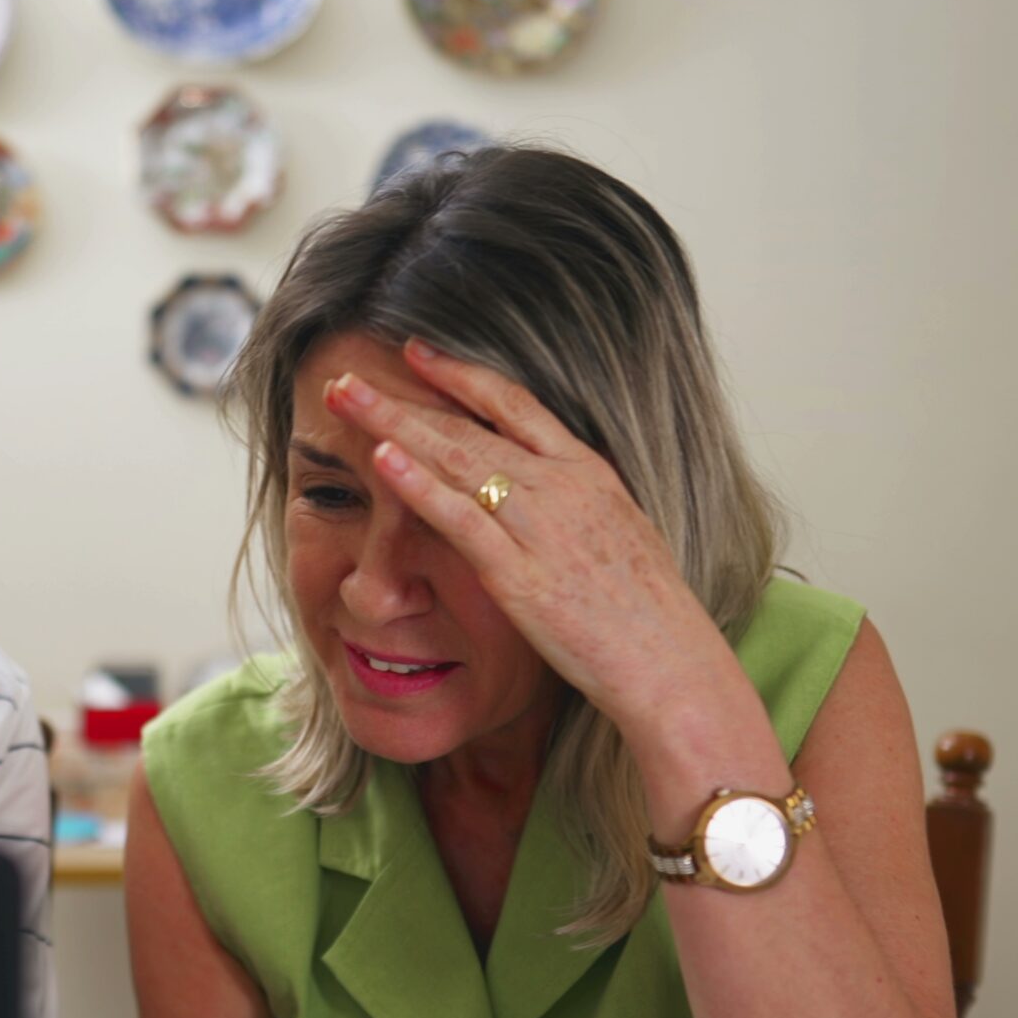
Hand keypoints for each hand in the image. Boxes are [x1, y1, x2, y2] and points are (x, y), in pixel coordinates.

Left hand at [323, 338, 741, 733]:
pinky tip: (380, 459)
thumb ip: (577, 507)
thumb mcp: (619, 534)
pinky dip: (418, 485)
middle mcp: (561, 487)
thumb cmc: (649, 613)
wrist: (673, 663)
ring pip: (455, 460)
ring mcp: (540, 527)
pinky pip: (460, 519)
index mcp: (587, 472)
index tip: (415, 353)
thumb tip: (547, 495)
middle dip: (402, 398)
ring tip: (344, 400)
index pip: (513, 404)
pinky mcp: (520, 575)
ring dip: (393, 426)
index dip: (459, 375)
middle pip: (468, 426)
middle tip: (347, 379)